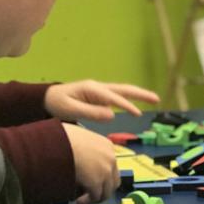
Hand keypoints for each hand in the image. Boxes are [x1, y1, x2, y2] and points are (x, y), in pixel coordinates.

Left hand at [44, 81, 160, 122]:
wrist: (46, 98)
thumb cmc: (56, 104)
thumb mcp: (70, 110)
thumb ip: (90, 113)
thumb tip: (112, 115)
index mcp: (92, 89)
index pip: (113, 97)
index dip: (126, 105)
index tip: (138, 114)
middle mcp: (98, 87)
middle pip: (123, 89)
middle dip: (140, 94)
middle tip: (156, 99)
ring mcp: (99, 92)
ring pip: (123, 92)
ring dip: (138, 95)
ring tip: (154, 99)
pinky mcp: (99, 98)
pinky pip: (117, 98)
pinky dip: (129, 100)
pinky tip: (137, 106)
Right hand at [63, 124, 119, 203]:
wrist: (54, 141)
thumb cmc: (60, 137)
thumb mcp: (78, 136)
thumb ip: (85, 145)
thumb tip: (80, 152)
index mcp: (106, 145)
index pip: (110, 165)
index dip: (101, 175)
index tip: (91, 181)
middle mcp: (110, 157)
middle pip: (113, 180)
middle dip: (102, 189)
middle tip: (89, 192)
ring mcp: (105, 170)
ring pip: (106, 191)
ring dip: (95, 197)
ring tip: (82, 199)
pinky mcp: (96, 181)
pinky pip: (95, 197)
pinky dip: (87, 201)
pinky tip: (78, 201)